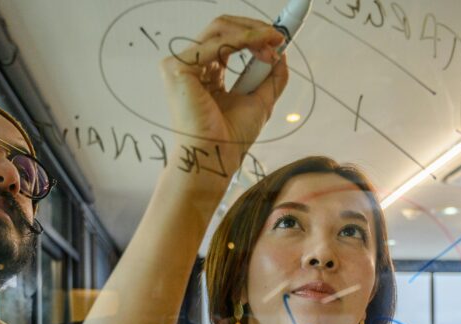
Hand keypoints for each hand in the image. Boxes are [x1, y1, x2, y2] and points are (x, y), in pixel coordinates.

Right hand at [160, 15, 288, 172]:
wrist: (218, 157)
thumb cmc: (231, 138)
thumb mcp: (261, 100)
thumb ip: (271, 76)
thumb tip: (282, 52)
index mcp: (206, 74)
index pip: (228, 40)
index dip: (254, 35)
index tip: (280, 39)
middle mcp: (191, 66)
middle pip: (222, 29)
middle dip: (255, 28)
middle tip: (279, 37)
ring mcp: (181, 66)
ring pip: (219, 30)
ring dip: (253, 33)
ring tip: (275, 44)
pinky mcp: (177, 69)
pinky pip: (215, 44)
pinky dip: (242, 41)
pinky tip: (262, 46)